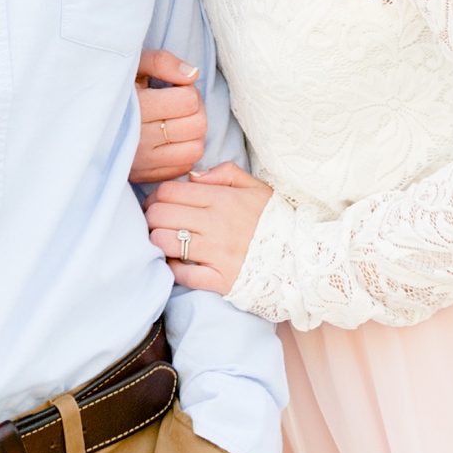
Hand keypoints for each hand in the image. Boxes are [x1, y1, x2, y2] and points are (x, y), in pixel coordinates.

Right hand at [129, 50, 207, 183]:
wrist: (85, 116)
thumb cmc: (116, 86)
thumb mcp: (134, 64)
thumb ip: (162, 62)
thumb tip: (192, 74)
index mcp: (137, 108)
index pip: (189, 101)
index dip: (189, 90)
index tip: (176, 87)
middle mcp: (140, 139)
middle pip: (197, 126)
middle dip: (196, 109)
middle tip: (180, 102)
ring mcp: (142, 162)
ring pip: (195, 150)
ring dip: (193, 133)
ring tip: (177, 121)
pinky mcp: (144, 176)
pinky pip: (183, 167)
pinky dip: (184, 151)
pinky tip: (170, 138)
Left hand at [144, 163, 273, 295]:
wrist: (302, 257)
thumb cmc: (276, 219)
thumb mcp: (257, 187)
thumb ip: (225, 173)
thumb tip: (193, 176)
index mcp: (223, 198)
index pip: (170, 191)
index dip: (155, 196)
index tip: (156, 203)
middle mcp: (216, 224)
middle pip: (160, 215)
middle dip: (150, 217)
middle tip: (154, 222)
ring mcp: (217, 254)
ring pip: (164, 243)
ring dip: (157, 242)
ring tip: (163, 242)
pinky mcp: (220, 280)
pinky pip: (182, 275)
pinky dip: (172, 269)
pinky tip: (177, 264)